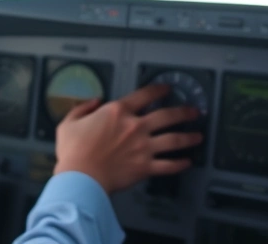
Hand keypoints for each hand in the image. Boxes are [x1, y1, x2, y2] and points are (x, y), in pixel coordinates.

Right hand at [52, 84, 202, 193]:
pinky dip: (180, 164)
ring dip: (189, 137)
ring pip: (174, 139)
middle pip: (167, 115)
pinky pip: (169, 165)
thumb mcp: (69, 122)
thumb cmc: (74, 152)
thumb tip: (94, 101)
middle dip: (184, 112)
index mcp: (117, 112)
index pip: (144, 95)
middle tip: (193, 111)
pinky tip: (187, 162)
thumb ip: (82, 108)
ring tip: (198, 136)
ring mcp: (143, 147)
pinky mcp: (145, 167)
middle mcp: (135, 127)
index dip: (158, 89)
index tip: (166, 88)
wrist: (80, 178)